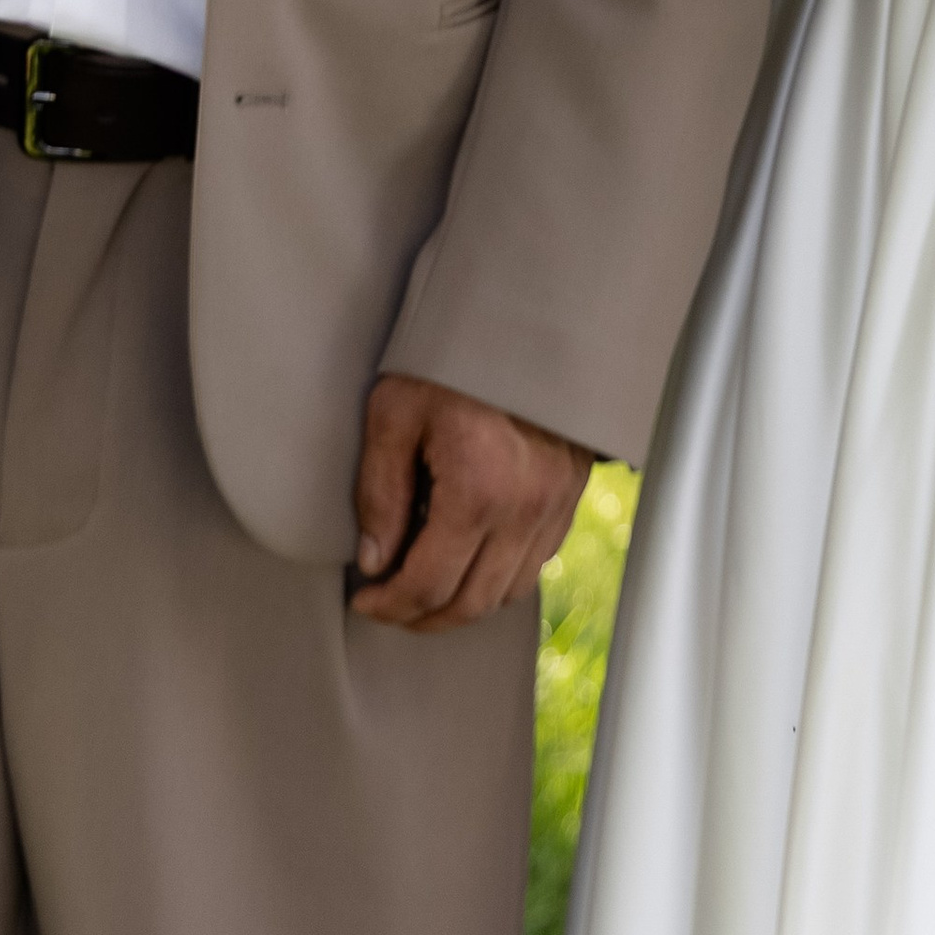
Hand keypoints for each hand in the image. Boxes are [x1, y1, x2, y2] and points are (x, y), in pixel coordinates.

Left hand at [349, 372, 590, 630]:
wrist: (524, 317)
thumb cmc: (453, 354)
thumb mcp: (395, 410)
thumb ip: (380, 492)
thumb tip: (374, 560)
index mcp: (478, 488)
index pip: (428, 584)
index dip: (388, 606)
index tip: (363, 599)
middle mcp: (525, 508)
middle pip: (470, 604)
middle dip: (420, 617)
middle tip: (386, 605)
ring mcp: (555, 505)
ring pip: (506, 594)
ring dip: (461, 606)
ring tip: (423, 589)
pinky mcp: (570, 496)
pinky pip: (535, 565)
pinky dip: (498, 580)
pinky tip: (467, 561)